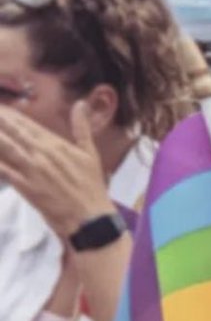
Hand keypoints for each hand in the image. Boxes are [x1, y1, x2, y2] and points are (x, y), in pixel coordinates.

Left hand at [0, 101, 112, 239]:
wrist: (89, 216)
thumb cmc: (92, 186)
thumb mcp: (90, 154)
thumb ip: (82, 128)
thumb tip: (81, 104)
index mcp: (57, 144)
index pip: (29, 125)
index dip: (12, 115)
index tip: (1, 107)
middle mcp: (42, 153)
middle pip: (14, 132)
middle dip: (1, 120)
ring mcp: (32, 170)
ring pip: (6, 147)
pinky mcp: (25, 186)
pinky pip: (4, 170)